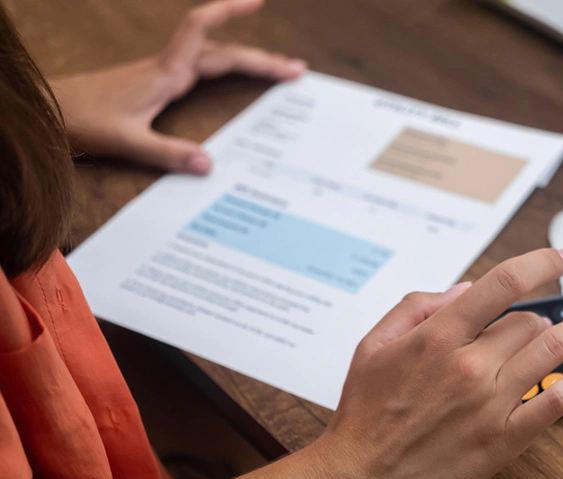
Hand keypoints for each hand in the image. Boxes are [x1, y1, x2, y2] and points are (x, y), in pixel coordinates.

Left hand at [50, 0, 305, 174]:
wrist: (52, 113)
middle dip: (261, 57)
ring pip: (213, 58)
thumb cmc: (83, 120)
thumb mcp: (126, 141)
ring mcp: (163, 74)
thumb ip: (167, 153)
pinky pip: (202, 69)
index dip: (228, 11)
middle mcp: (168, 69)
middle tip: (296, 70)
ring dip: (246, 61)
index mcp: (165, 73)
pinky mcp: (157, 84)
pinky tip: (234, 79)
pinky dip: (226, 69)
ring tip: (277, 72)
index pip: (200, 31)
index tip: (257, 1)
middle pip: (222, 51)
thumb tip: (209, 164)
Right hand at [309, 248, 562, 478]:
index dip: (542, 262)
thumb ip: (418, 307)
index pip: (504, 283)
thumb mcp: (373, 345)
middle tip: (533, 326)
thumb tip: (466, 290)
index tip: (562, 257)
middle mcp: (469, 366)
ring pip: (552, 351)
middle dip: (537, 317)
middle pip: (530, 321)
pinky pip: (558, 401)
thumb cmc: (364, 415)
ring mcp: (490, 404)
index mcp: (437, 338)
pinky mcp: (505, 439)